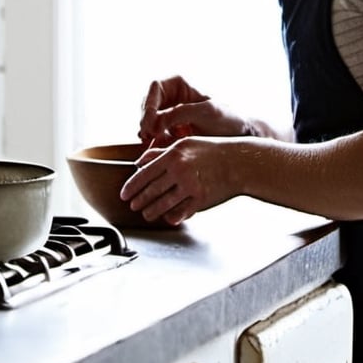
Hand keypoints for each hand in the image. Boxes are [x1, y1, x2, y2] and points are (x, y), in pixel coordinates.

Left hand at [120, 134, 237, 225]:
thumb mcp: (185, 144)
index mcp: (174, 155)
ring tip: (147, 214)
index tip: (124, 194)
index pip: (145, 174)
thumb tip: (139, 162)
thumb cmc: (212, 151)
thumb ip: (160, 153)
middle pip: (151, 191)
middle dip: (139, 201)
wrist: (238, 162)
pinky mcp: (201, 200)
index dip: (131, 186)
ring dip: (152, 211)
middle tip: (133, 206)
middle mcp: (180, 171)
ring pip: (163, 204)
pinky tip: (167, 218)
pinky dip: (172, 217)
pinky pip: (181, 212)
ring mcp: (191, 187)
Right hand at [139, 76, 251, 144]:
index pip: (155, 87)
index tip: (151, 124)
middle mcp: (173, 95)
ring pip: (150, 119)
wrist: (240, 136)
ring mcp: (171, 112)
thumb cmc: (228, 118)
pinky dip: (155, 140)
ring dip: (148, 131)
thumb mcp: (205, 113)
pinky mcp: (172, 128)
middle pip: (148, 103)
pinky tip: (157, 147)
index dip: (149, 105)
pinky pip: (156, 132)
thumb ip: (179, 114)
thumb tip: (155, 122)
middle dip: (146, 120)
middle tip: (148, 136)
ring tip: (152, 143)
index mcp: (180, 83)